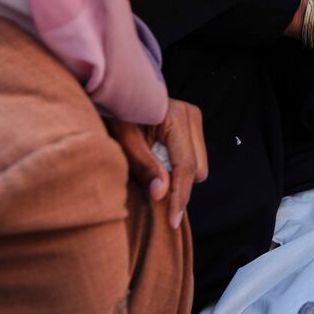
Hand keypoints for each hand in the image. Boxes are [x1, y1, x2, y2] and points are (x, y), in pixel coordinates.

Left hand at [109, 98, 207, 229]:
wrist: (115, 93)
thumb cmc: (115, 115)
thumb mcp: (124, 141)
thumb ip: (144, 166)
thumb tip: (161, 194)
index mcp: (177, 116)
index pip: (185, 166)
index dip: (179, 196)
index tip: (172, 221)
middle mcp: (192, 115)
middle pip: (197, 170)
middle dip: (177, 184)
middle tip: (149, 180)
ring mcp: (194, 119)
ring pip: (198, 167)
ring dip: (177, 175)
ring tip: (152, 165)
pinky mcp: (192, 125)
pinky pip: (194, 159)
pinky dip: (177, 168)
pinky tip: (159, 160)